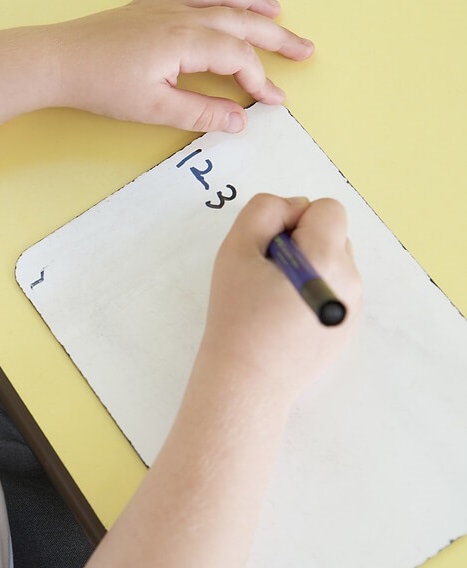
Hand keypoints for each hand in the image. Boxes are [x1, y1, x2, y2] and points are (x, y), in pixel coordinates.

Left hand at [50, 0, 313, 132]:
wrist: (57, 61)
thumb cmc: (100, 86)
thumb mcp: (154, 109)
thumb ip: (201, 112)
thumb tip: (239, 120)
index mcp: (186, 40)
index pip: (238, 57)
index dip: (262, 80)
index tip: (275, 102)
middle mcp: (180, 15)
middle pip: (240, 21)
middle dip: (276, 37)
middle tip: (306, 49)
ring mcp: (162, 5)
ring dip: (250, 0)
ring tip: (275, 11)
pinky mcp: (144, 5)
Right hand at [196, 194, 361, 403]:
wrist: (247, 380)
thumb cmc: (236, 316)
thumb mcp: (235, 251)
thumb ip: (263, 212)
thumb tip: (293, 207)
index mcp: (326, 258)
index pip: (328, 209)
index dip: (294, 219)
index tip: (270, 248)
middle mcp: (350, 280)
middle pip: (333, 235)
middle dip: (303, 243)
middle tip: (267, 274)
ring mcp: (353, 307)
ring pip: (334, 264)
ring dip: (308, 268)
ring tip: (275, 299)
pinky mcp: (347, 328)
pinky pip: (335, 292)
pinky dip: (313, 294)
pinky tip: (285, 318)